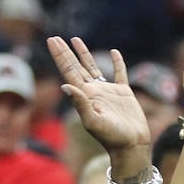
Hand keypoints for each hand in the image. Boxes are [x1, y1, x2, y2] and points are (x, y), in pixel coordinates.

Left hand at [48, 36, 149, 154]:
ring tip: (75, 40)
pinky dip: (117, 62)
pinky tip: (114, 52)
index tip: (51, 40)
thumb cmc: (112, 137)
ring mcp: (108, 92)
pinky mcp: (124, 93)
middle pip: (76, 67)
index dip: (60, 56)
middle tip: (55, 38)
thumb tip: (64, 86)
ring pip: (92, 67)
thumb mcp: (93, 122)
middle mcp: (93, 92)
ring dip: (83, 54)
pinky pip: (119, 73)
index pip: (68, 71)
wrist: (131, 146)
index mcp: (84, 96)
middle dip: (65, 52)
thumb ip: (80, 104)